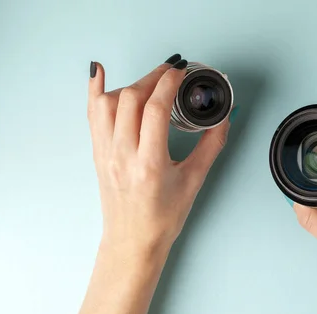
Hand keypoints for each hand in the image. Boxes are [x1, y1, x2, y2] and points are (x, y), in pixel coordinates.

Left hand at [87, 56, 231, 258]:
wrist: (133, 241)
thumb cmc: (163, 218)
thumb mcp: (194, 181)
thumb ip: (211, 145)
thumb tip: (225, 118)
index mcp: (149, 164)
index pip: (154, 109)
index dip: (168, 83)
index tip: (181, 71)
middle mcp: (123, 155)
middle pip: (131, 99)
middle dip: (153, 77)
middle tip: (172, 72)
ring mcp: (106, 153)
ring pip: (108, 103)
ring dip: (131, 85)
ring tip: (150, 83)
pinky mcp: (98, 153)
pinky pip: (91, 115)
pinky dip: (94, 90)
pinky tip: (98, 72)